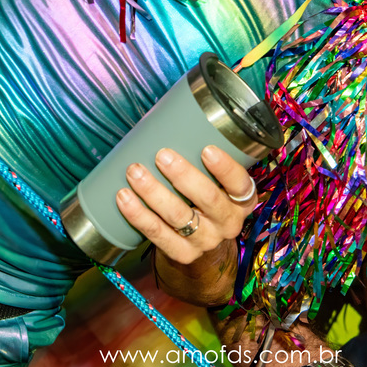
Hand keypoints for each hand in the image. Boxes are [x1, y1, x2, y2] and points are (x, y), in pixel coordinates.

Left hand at [117, 144, 256, 264]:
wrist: (199, 242)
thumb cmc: (203, 196)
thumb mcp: (216, 180)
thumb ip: (203, 155)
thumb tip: (170, 112)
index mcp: (242, 200)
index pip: (240, 184)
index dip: (225, 168)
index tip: (206, 149)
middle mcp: (228, 222)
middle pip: (209, 200)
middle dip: (183, 176)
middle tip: (162, 155)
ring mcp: (205, 241)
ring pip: (179, 217)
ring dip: (154, 192)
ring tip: (135, 171)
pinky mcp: (183, 254)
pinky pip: (158, 235)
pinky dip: (139, 215)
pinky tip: (124, 198)